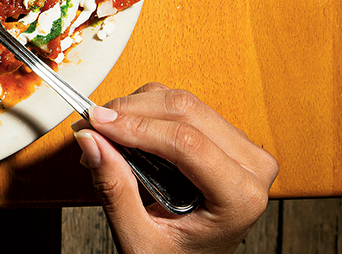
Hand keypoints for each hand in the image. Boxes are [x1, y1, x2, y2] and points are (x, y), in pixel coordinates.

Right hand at [72, 82, 277, 253]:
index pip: (186, 142)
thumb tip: (91, 140)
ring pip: (182, 102)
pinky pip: (184, 107)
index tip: (96, 123)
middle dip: (129, 112)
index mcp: (241, 197)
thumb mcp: (140, 239)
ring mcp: (242, 148)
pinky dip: (147, 111)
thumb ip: (115, 190)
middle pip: (184, 111)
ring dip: (135, 108)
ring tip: (105, 134)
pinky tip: (126, 131)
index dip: (136, 126)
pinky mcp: (226, 137)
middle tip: (91, 125)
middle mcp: (251, 165)